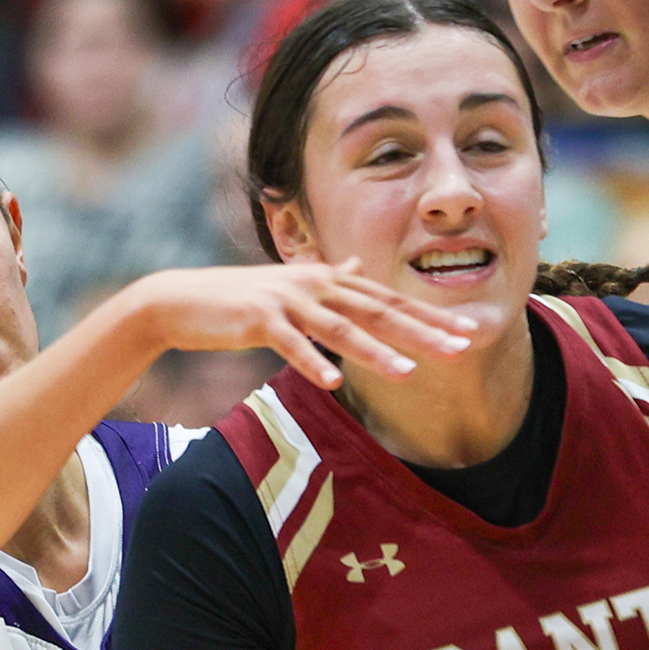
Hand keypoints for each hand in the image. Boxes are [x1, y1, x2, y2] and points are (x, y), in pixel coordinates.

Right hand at [99, 260, 471, 394]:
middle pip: (377, 311)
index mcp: (326, 280)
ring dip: (375, 352)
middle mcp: (314, 285)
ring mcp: (285, 300)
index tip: (467, 331)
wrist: (181, 300)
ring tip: (408, 374)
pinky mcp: (256, 319)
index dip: (429, 315)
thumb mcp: (290, 285)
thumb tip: (353, 267)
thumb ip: (326, 278)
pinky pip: (289, 345)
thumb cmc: (238, 299)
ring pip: (340, 329)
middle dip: (422, 330)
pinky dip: (311, 362)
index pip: (388, 300)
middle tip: (462, 348)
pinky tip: (334, 382)